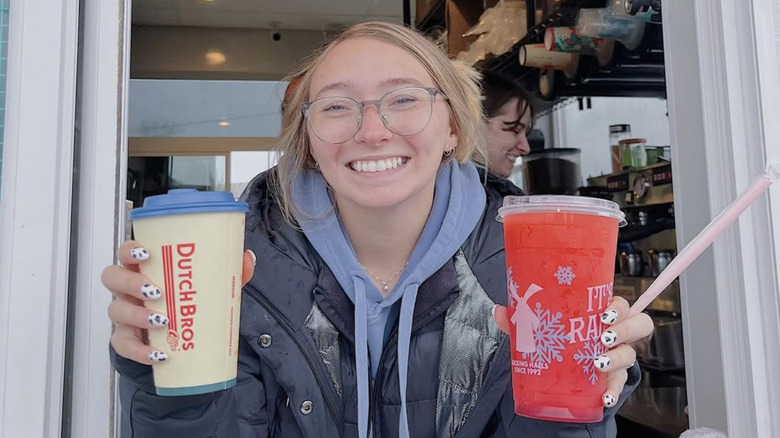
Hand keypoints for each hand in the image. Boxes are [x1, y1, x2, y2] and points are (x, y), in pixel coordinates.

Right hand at [102, 240, 255, 364]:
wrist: (183, 336)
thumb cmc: (188, 300)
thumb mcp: (210, 284)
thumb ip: (230, 271)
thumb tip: (248, 258)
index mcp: (144, 268)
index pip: (126, 252)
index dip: (129, 250)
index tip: (145, 253)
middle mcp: (128, 288)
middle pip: (113, 277)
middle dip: (130, 282)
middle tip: (155, 291)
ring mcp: (124, 314)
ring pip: (115, 310)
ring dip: (136, 315)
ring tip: (162, 321)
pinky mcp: (126, 340)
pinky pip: (123, 346)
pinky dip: (139, 351)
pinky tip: (158, 354)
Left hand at [493, 296, 652, 407]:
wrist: (565, 374)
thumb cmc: (560, 341)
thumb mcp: (541, 329)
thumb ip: (521, 320)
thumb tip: (499, 310)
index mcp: (602, 315)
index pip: (621, 304)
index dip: (619, 307)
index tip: (603, 313)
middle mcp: (616, 334)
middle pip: (639, 325)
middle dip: (626, 328)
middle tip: (605, 335)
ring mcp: (618, 357)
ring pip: (631, 354)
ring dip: (617, 358)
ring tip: (598, 363)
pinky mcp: (614, 380)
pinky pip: (620, 385)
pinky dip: (613, 392)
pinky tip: (604, 397)